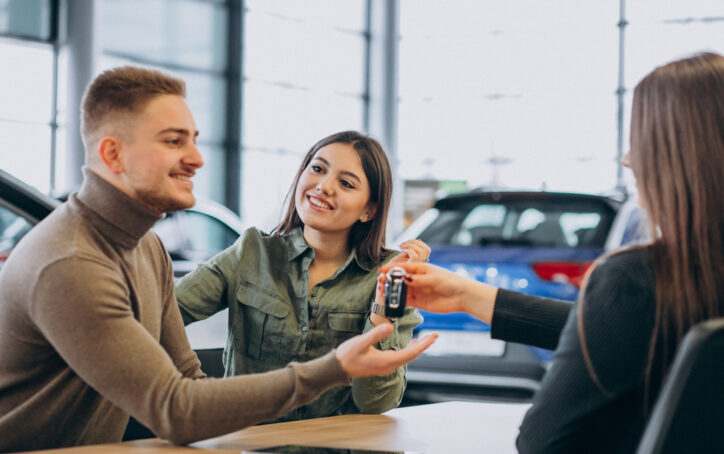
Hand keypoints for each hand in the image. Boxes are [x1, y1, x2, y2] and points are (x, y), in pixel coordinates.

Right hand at [335, 323, 437, 377]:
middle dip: (424, 345)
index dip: (424, 344)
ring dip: (417, 348)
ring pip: (407, 357)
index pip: (412, 353)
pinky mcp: (382, 365)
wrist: (336, 369)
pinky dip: (409, 350)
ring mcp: (386, 367)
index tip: (434, 336)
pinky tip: (411, 344)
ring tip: (426, 339)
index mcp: (387, 361)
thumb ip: (376, 334)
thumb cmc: (347, 355)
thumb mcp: (361, 342)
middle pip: (412, 356)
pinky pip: (401, 358)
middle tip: (435, 335)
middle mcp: (389, 366)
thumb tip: (390, 326)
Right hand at [378, 262, 497, 323]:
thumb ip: (418, 280)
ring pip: (402, 291)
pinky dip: (399, 302)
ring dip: (393, 292)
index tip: (381, 270)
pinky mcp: (420, 302)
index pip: (404, 268)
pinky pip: (407, 301)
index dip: (392, 269)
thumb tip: (404, 279)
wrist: (462, 297)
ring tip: (383, 293)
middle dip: (390, 281)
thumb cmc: (451, 282)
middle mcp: (418, 280)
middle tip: (380, 283)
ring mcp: (418, 291)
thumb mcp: (434, 278)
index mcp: (422, 269)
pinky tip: (392, 303)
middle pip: (400, 280)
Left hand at [387, 239, 430, 264]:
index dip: (420, 243)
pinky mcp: (411, 268)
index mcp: (420, 261)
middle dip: (414, 242)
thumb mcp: (405, 255)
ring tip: (401, 246)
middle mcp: (420, 264)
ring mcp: (417, 266)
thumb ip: (412, 249)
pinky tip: (401, 249)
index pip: (427, 250)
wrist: (387, 273)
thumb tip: (419, 240)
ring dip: (410, 245)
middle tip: (403, 243)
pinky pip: (414, 255)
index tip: (409, 241)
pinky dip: (407, 249)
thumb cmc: (396, 265)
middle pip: (425, 249)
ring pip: (420, 251)